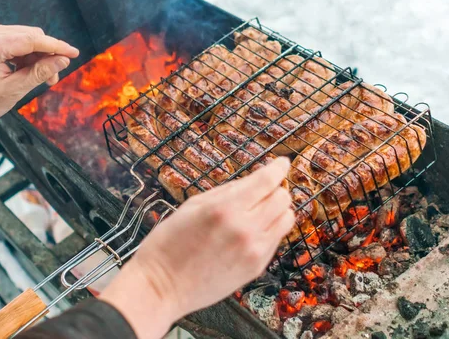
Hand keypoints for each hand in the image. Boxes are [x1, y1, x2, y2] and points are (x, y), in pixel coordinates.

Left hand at [0, 23, 78, 128]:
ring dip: (39, 57)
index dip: (58, 47)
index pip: (35, 40)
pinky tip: (30, 72)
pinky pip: (17, 41)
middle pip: (33, 36)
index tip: (75, 54)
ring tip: (44, 79)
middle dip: (48, 55)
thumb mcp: (13, 91)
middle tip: (54, 78)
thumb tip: (63, 61)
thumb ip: (39, 73)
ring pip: (27, 38)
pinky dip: (27, 56)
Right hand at [99, 157, 294, 338]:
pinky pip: (277, 239)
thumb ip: (226, 191)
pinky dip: (270, 229)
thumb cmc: (169, 244)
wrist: (162, 287)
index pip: (266, 180)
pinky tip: (252, 231)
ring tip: (261, 210)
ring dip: (278, 210)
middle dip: (276, 188)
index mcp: (225, 208)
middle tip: (265, 189)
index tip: (282, 162)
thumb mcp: (192, 206)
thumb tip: (252, 181)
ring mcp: (253, 251)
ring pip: (287, 219)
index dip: (278, 167)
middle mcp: (245, 229)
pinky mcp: (256, 267)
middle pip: (282, 198)